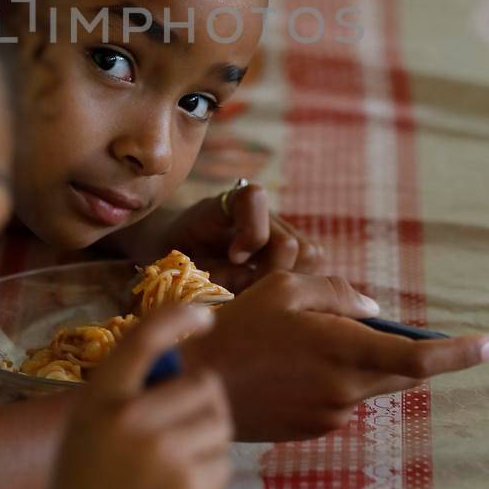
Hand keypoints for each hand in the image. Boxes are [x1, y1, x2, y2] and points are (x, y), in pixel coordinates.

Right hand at [33, 306, 230, 488]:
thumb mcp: (86, 441)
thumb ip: (126, 405)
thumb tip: (190, 378)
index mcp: (98, 402)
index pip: (142, 338)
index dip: (177, 317)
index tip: (204, 313)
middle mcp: (131, 419)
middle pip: (203, 386)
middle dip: (204, 406)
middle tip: (185, 437)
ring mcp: (164, 453)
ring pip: (220, 424)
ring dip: (210, 442)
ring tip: (176, 474)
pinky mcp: (193, 487)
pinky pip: (222, 464)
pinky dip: (210, 479)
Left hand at [163, 184, 330, 289]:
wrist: (176, 252)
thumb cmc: (176, 256)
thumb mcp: (183, 263)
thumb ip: (214, 272)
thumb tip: (250, 281)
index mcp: (228, 203)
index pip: (255, 198)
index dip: (251, 234)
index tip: (234, 257)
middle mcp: (262, 211)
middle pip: (291, 243)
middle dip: (270, 273)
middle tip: (246, 289)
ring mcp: (282, 229)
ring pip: (309, 255)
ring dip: (286, 280)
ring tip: (257, 290)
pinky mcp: (295, 249)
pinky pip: (313, 267)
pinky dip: (295, 284)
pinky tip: (268, 289)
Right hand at [182, 271, 488, 441]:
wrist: (192, 386)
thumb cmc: (237, 328)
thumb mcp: (285, 289)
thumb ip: (337, 295)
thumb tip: (374, 311)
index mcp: (343, 350)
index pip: (419, 358)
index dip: (459, 353)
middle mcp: (346, 390)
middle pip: (399, 372)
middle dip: (405, 350)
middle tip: (378, 327)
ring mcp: (331, 416)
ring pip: (366, 383)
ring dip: (354, 361)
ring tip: (298, 340)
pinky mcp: (313, 431)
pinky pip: (340, 399)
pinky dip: (331, 379)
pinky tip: (287, 366)